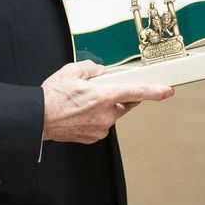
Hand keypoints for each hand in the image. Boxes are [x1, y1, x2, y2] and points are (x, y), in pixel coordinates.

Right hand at [42, 60, 173, 143]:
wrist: (38, 119)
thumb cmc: (51, 98)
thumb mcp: (71, 71)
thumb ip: (91, 68)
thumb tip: (99, 72)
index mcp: (103, 96)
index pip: (136, 92)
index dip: (154, 91)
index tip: (167, 91)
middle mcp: (105, 114)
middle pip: (124, 103)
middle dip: (117, 96)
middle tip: (99, 91)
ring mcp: (100, 128)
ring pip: (112, 114)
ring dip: (103, 107)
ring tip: (81, 103)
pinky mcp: (94, 137)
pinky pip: (101, 124)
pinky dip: (95, 118)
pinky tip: (79, 113)